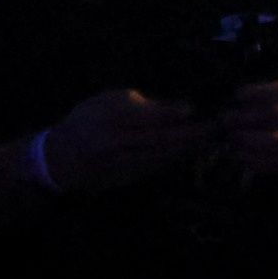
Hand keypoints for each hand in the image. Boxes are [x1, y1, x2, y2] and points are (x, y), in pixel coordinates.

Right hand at [38, 88, 208, 194]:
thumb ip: (141, 102)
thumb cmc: (87, 120)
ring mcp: (120, 163)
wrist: (60, 158)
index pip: (148, 117)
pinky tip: (194, 152)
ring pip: (162, 156)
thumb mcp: (107, 100)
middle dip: (192, 133)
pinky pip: (157, 167)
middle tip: (217, 127)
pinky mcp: (126, 178)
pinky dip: (177, 159)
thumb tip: (180, 105)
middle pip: (160, 138)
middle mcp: (115, 143)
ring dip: (190, 149)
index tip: (196, 108)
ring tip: (214, 140)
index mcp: (110, 118)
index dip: (174, 113)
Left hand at [220, 82, 277, 181]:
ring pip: (275, 141)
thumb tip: (234, 102)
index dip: (258, 92)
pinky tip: (235, 152)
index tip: (238, 95)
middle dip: (248, 117)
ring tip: (231, 137)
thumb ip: (264, 99)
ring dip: (247, 139)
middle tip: (226, 119)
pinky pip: (270, 162)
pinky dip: (249, 157)